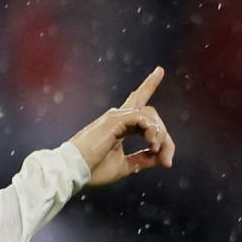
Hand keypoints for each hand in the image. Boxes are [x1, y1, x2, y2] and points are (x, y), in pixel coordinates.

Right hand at [68, 66, 177, 185]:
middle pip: (150, 113)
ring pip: (149, 115)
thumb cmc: (93, 169)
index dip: (148, 85)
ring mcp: (115, 116)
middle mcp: (118, 116)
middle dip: (164, 135)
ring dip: (159, 135)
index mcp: (119, 125)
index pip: (137, 101)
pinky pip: (141, 117)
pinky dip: (151, 130)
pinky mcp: (114, 120)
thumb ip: (142, 160)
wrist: (74, 171)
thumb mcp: (124, 166)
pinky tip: (151, 143)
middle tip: (168, 159)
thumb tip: (160, 157)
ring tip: (156, 152)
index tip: (159, 70)